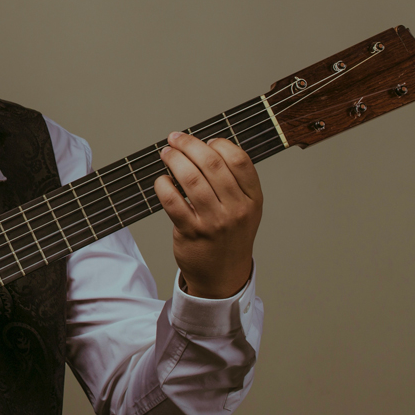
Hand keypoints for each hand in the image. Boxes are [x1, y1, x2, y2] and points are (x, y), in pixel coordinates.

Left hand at [154, 131, 262, 298]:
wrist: (222, 275)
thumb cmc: (231, 236)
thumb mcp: (246, 209)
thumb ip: (234, 181)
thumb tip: (205, 146)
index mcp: (253, 199)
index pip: (239, 160)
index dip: (219, 144)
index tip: (206, 141)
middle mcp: (236, 210)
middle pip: (212, 164)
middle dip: (189, 145)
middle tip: (175, 139)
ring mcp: (214, 222)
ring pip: (190, 179)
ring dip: (174, 159)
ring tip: (166, 154)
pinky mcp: (191, 232)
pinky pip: (172, 200)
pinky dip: (163, 184)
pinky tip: (162, 180)